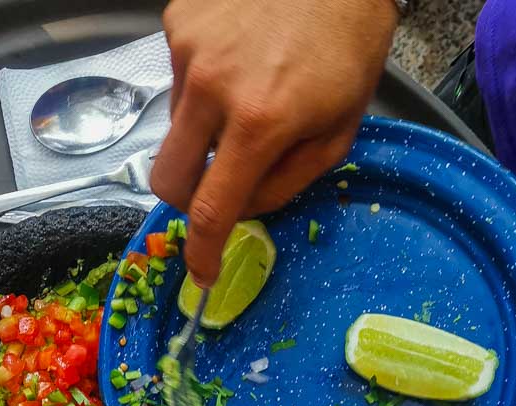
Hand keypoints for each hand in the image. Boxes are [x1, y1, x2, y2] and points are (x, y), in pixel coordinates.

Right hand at [151, 0, 398, 286]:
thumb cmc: (349, 44)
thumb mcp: (338, 130)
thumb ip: (287, 183)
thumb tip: (242, 210)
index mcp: (259, 122)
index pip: (211, 210)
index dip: (202, 251)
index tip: (200, 271)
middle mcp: (212, 87)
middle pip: (167, 177)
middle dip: (187, 195)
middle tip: (215, 186)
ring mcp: (189, 50)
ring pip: (175, 126)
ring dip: (203, 129)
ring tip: (246, 93)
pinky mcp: (178, 21)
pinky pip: (178, 77)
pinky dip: (202, 83)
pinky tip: (237, 58)